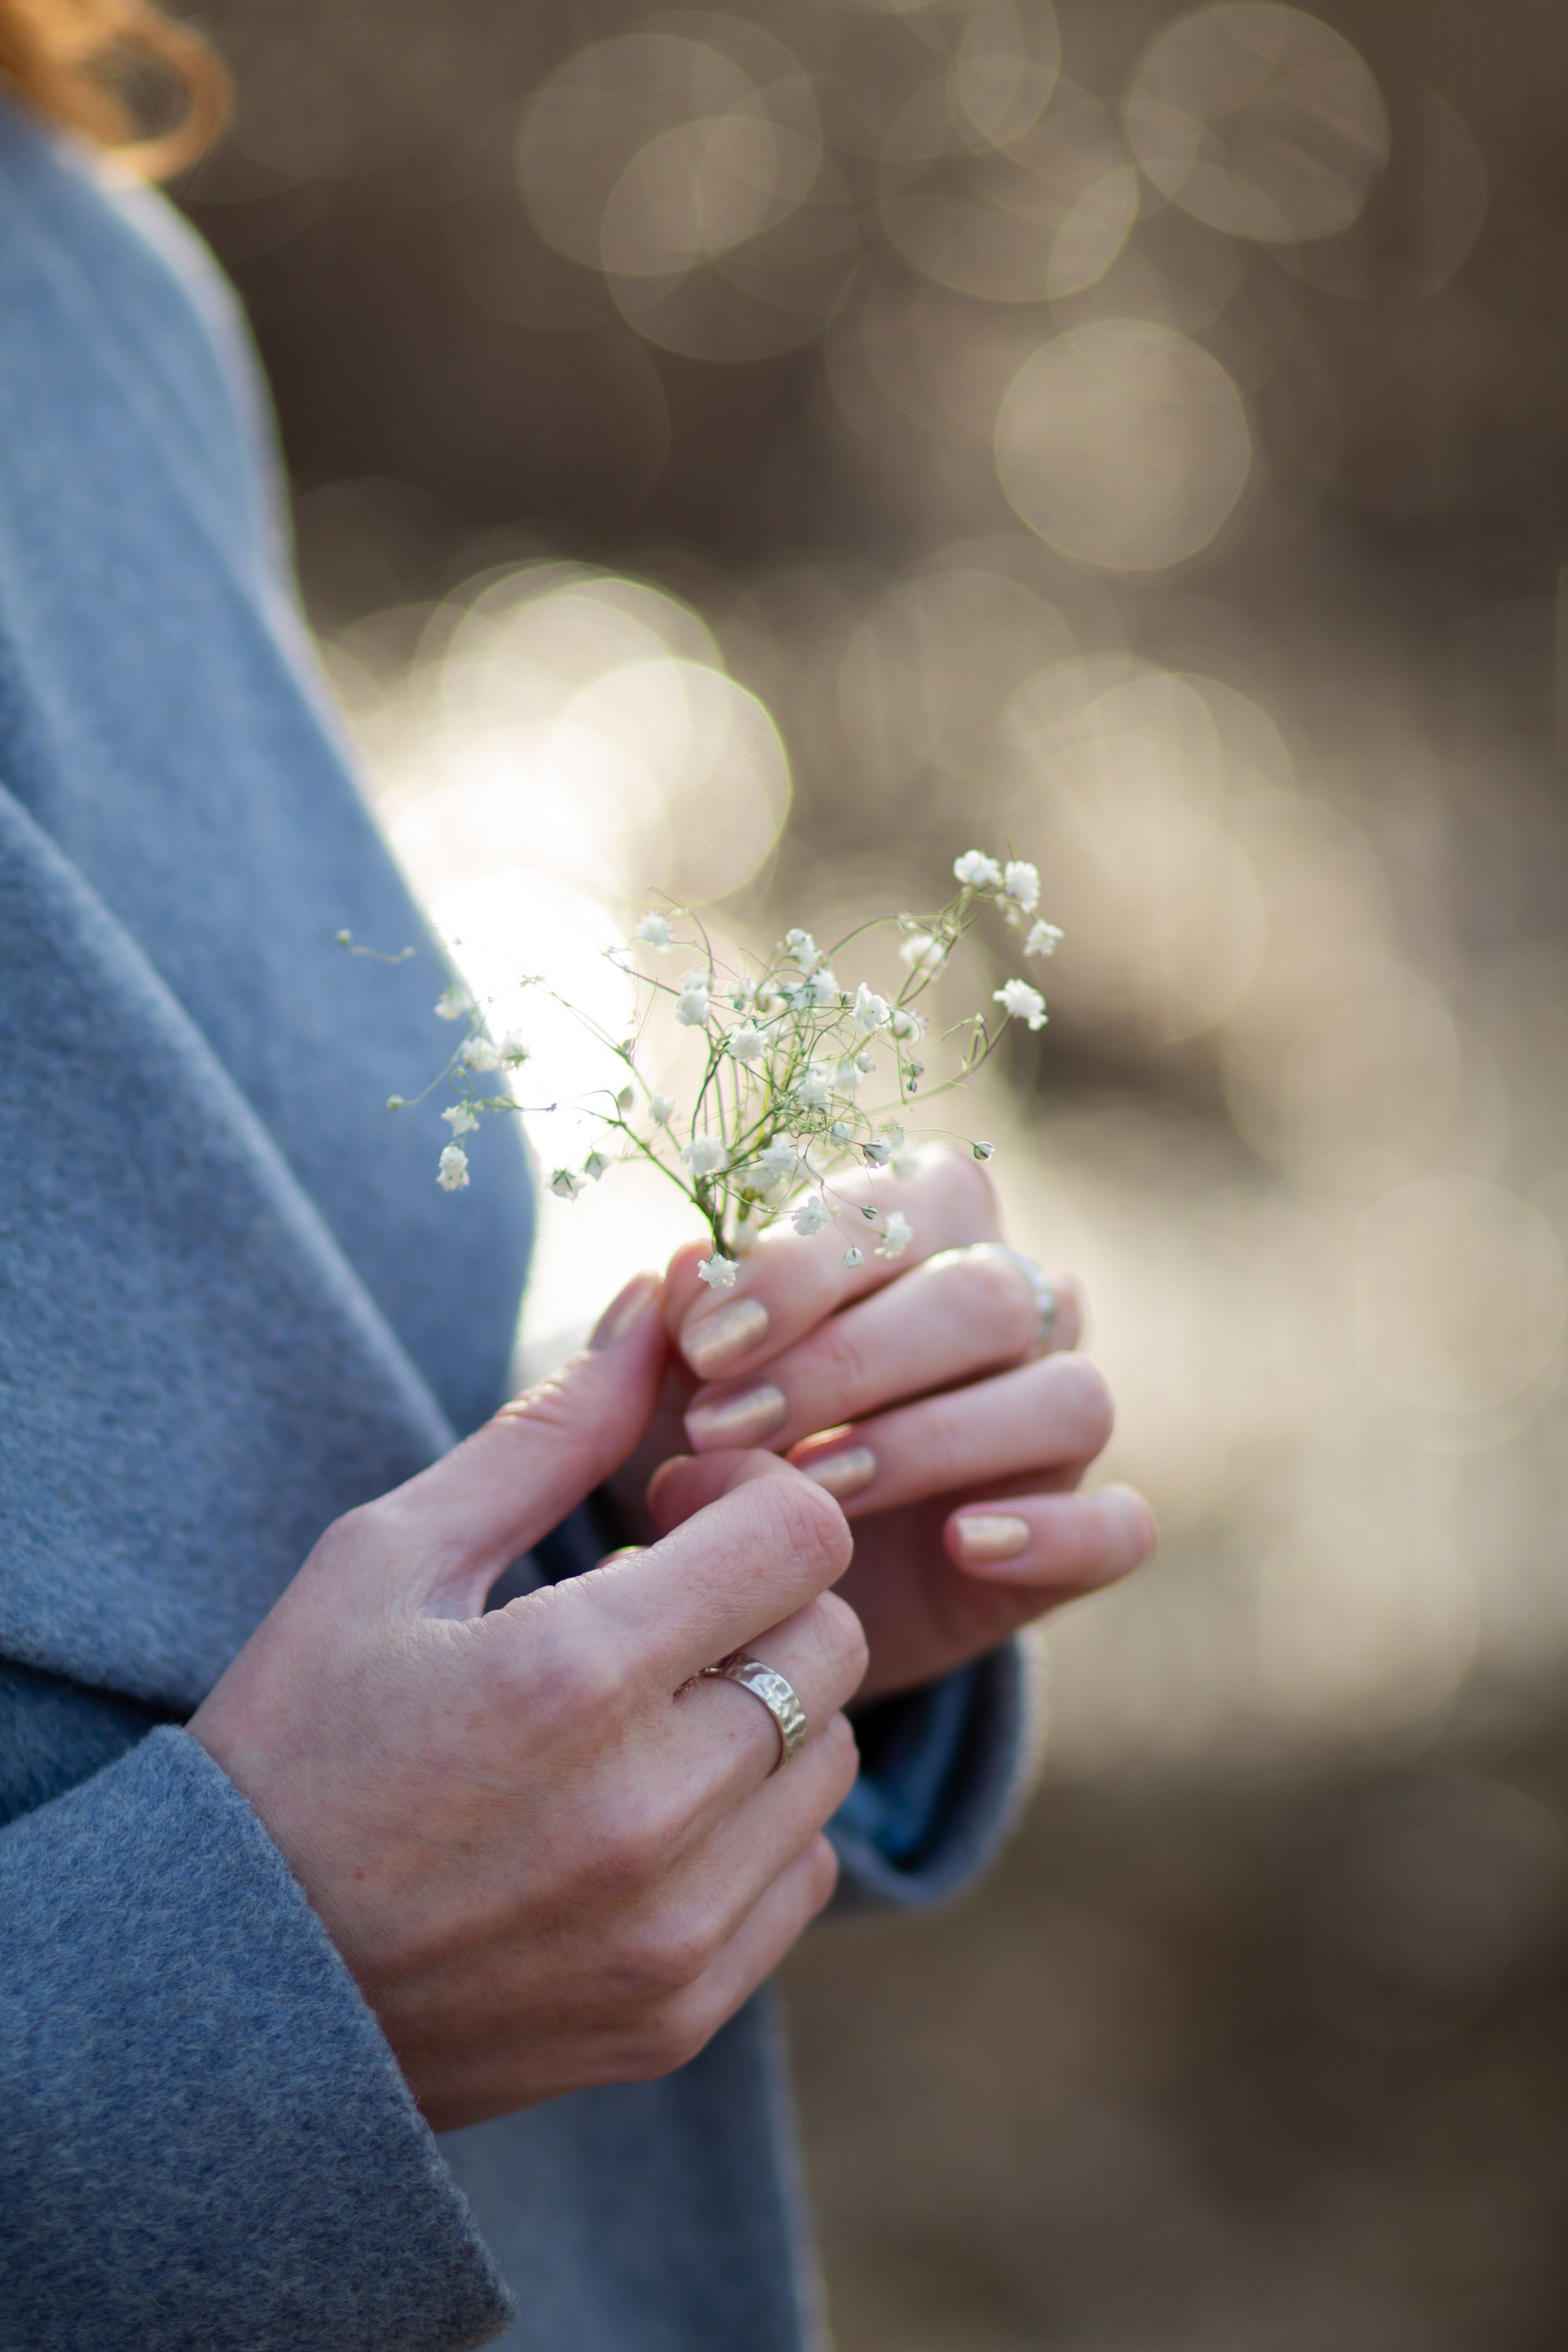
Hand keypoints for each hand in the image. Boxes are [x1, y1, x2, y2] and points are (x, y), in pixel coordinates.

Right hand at [189, 1273, 865, 2132]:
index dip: (754, 1492)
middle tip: (661, 1597)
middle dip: (763, 1593)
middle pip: (831, 1640)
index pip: (801, 1533)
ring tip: (648, 1705)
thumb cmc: (297, 1741)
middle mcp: (648, 1811)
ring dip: (765, 1705)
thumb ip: (551, 1431)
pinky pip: (804, 1871)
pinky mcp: (683, 2009)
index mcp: (572, 1674)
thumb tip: (668, 1298)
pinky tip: (653, 1804)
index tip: (680, 1506)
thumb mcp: (390, 1559)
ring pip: (829, 1757)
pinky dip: (754, 1821)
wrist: (232, 1992)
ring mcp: (674, 1928)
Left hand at [654, 1150, 1154, 1703]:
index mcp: (926, 1228)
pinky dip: (1054, 1533)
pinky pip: (1119, 1525)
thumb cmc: (722, 1437)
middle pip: (984, 1298)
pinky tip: (966, 1543)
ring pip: (1067, 1399)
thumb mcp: (677, 1383)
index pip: (901, 1207)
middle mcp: (1015, 1308)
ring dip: (932, 1441)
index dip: (802, 1268)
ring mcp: (1057, 1421)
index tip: (702, 1343)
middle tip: (730, 1426)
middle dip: (848, 1361)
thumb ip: (681, 1323)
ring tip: (814, 1491)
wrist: (758, 1587)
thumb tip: (686, 1269)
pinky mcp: (1082, 1534)